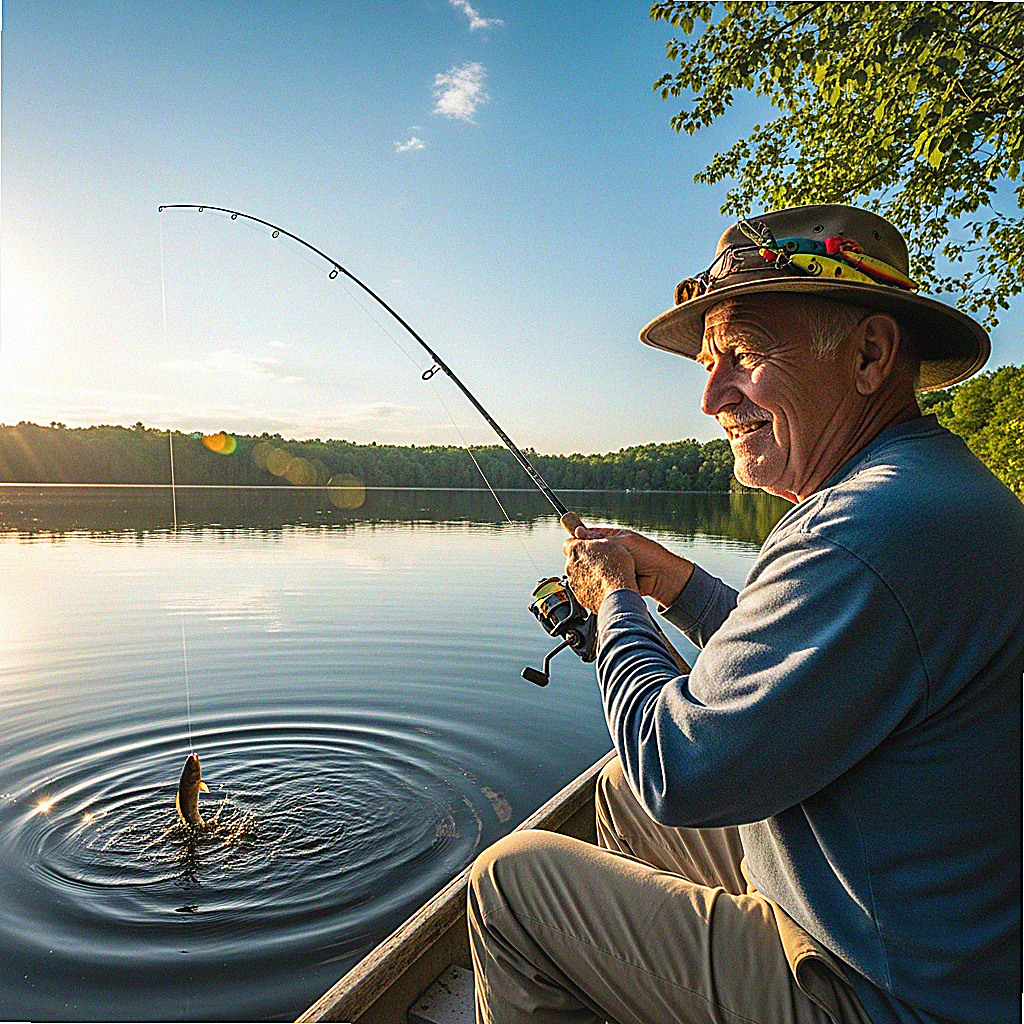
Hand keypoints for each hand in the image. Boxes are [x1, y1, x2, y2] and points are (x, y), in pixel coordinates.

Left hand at [562, 530, 638, 612]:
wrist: (618, 594)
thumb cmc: (616, 566)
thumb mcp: (609, 541)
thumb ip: (593, 536)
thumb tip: (580, 531)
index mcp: (576, 550)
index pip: (568, 543)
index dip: (578, 544)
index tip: (587, 546)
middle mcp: (570, 566)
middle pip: (574, 561)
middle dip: (585, 560)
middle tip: (601, 561)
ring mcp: (574, 583)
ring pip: (579, 576)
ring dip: (588, 575)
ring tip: (605, 576)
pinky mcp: (580, 597)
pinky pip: (584, 590)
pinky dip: (592, 588)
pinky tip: (604, 587)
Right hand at [563, 527, 693, 609]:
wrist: (661, 578)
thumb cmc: (648, 555)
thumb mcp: (624, 540)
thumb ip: (600, 537)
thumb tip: (578, 532)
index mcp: (609, 540)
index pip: (585, 537)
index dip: (577, 540)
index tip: (571, 543)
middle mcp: (605, 555)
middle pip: (582, 555)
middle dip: (582, 558)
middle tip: (586, 561)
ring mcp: (606, 570)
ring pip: (586, 571)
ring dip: (589, 571)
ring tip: (599, 571)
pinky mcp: (607, 584)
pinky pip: (593, 584)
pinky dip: (595, 583)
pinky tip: (600, 582)